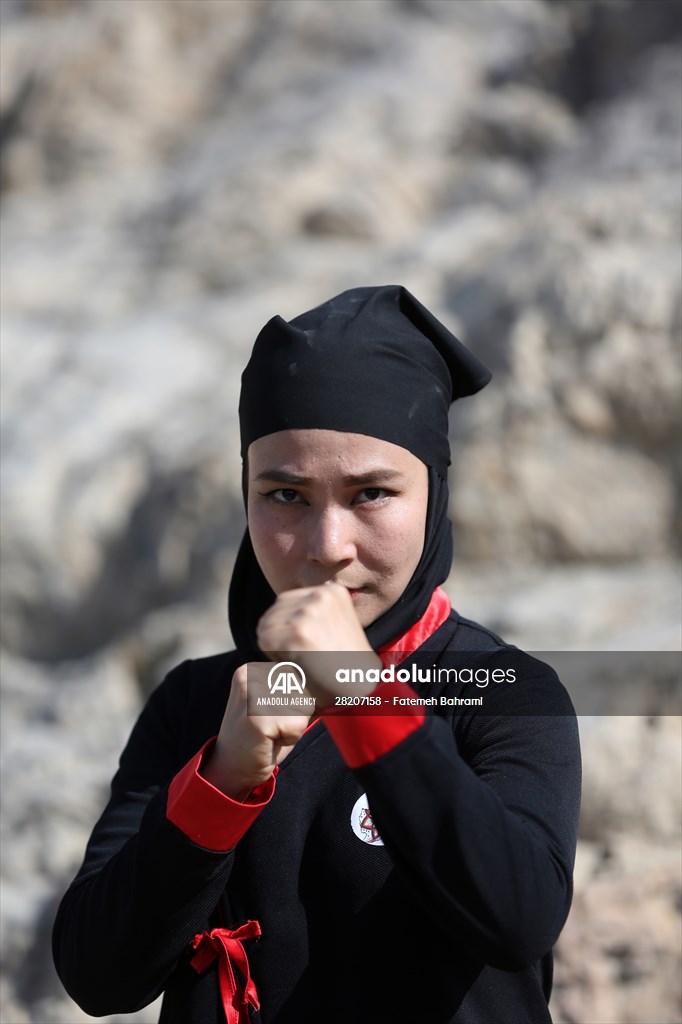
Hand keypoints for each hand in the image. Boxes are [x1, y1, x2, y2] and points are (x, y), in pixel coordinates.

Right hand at [201, 662, 310, 799]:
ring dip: (295, 725)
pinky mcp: (256, 716)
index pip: (301, 674)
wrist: (232, 767)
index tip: (275, 713)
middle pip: (305, 689)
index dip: (297, 700)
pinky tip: (269, 740)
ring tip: (272, 732)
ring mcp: (252, 693)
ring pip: (304, 706)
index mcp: (254, 668)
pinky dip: (290, 738)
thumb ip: (296, 688)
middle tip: (273, 726)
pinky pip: (297, 725)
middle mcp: (250, 674)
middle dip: (298, 713)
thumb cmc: (261, 736)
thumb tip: (330, 680)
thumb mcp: (277, 704)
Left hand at [256, 583, 380, 703]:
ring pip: (266, 625)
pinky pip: (265, 640)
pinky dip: (273, 655)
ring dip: (274, 644)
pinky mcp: (298, 632)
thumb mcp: (334, 624)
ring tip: (297, 660)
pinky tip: (294, 665)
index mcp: (332, 590)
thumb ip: (311, 611)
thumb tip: (275, 609)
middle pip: (275, 610)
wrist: (361, 687)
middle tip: (299, 656)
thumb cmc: (344, 663)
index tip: (305, 645)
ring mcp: (308, 611)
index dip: (287, 626)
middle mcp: (320, 595)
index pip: (286, 601)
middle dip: (279, 633)